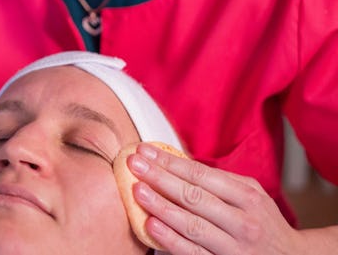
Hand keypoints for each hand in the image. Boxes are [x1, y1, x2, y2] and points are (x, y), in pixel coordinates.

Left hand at [127, 143, 305, 254]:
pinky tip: (151, 225)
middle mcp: (243, 221)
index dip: (170, 162)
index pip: (201, 175)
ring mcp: (235, 247)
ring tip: (137, 191)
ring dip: (161, 206)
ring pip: (192, 224)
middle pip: (194, 196)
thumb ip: (220, 181)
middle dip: (160, 177)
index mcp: (248, 196)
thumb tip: (177, 163)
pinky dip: (170, 239)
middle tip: (134, 164)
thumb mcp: (251, 195)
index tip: (146, 151)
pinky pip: (193, 253)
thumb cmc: (262, 222)